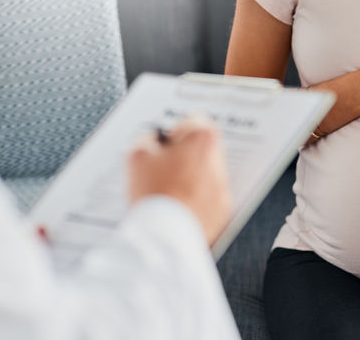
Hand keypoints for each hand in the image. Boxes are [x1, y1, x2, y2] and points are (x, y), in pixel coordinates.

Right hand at [128, 116, 231, 244]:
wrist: (166, 237)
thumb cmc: (153, 193)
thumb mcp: (137, 155)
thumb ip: (147, 139)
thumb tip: (153, 141)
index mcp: (202, 140)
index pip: (193, 122)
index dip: (174, 132)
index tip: (163, 145)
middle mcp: (219, 162)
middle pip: (202, 150)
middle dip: (183, 156)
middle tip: (161, 169)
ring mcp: (222, 189)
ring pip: (205, 176)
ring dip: (189, 179)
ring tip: (165, 192)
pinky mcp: (222, 213)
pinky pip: (208, 200)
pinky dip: (195, 202)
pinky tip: (175, 209)